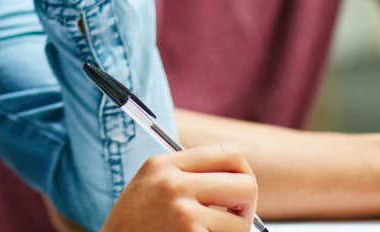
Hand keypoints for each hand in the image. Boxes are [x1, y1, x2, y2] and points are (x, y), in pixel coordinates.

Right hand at [101, 147, 258, 231]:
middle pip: (246, 185)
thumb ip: (186, 173)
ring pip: (241, 223)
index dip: (243, 174)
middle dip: (246, 207)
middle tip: (233, 219)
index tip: (237, 193)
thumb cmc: (134, 225)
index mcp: (164, 164)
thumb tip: (236, 178)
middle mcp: (173, 184)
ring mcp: (182, 214)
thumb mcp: (151, 183)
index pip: (229, 154)